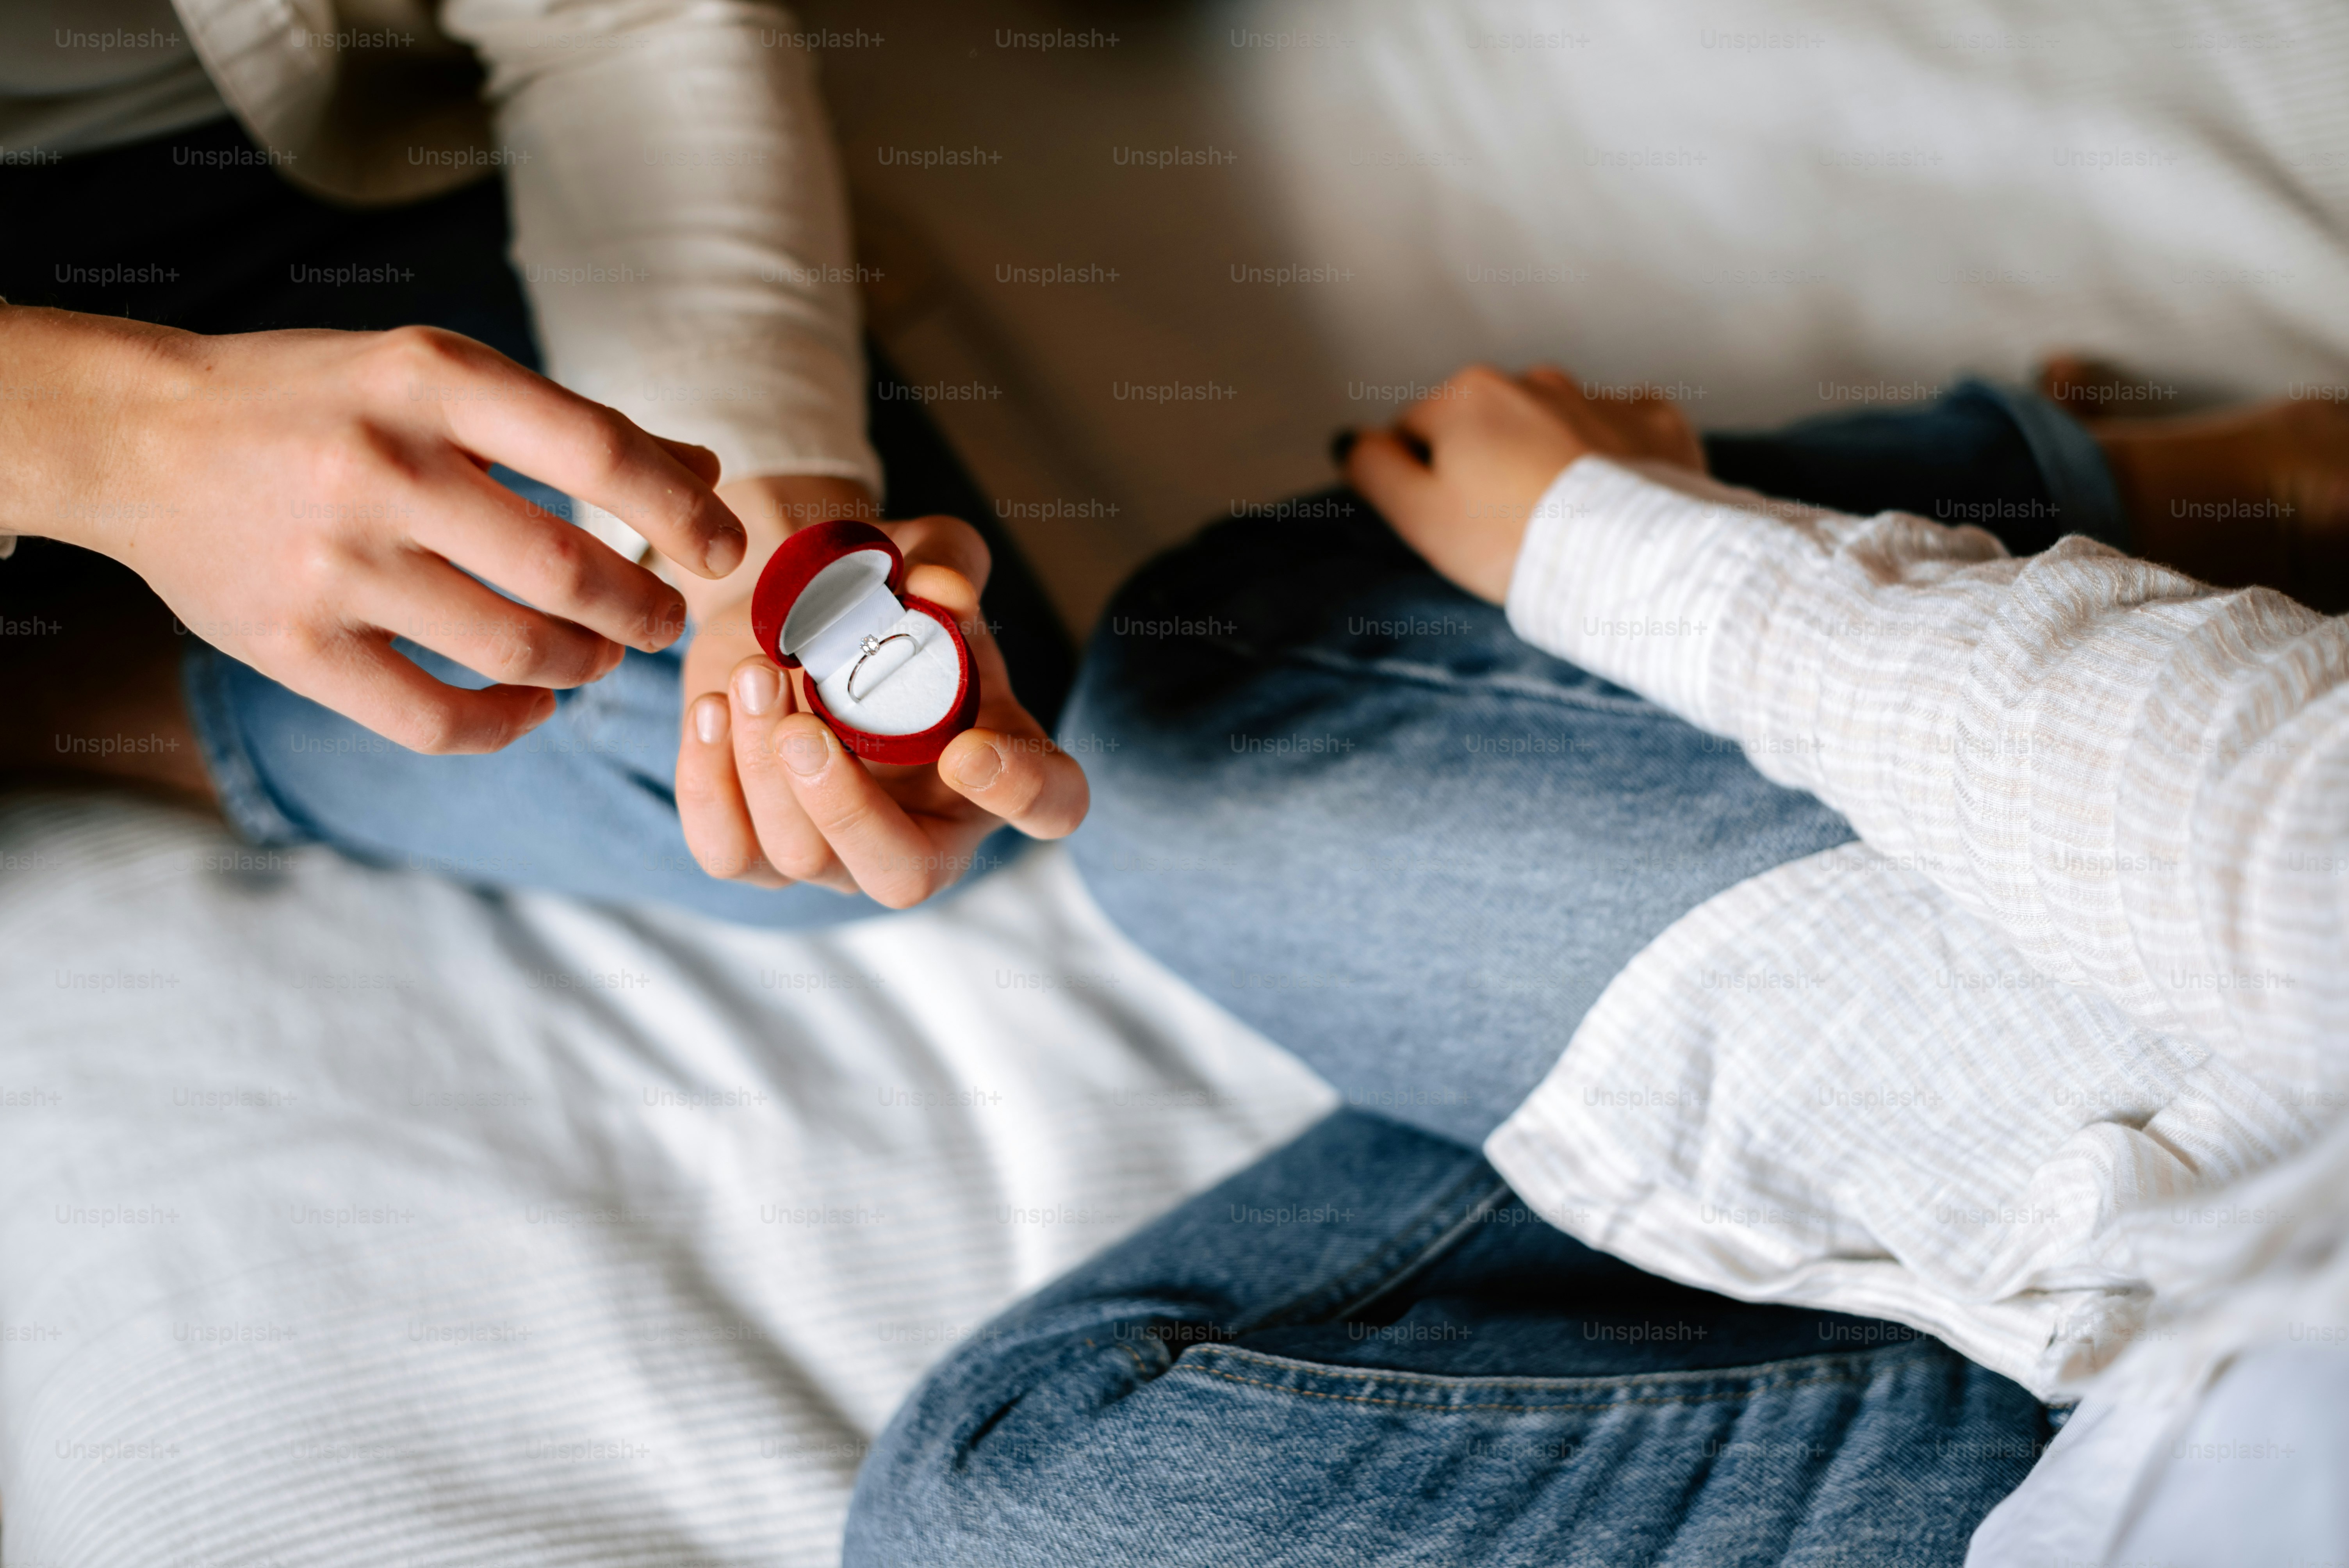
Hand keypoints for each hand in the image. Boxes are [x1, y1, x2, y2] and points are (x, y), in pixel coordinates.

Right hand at [0, 307, 747, 751]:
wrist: (139, 436)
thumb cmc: (322, 404)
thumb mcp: (440, 379)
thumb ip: (574, 429)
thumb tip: (703, 472)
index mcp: (430, 379)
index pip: (599, 451)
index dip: (682, 511)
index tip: (724, 549)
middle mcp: (383, 466)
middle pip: (568, 570)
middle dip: (645, 611)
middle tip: (665, 621)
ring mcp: (333, 563)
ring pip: (515, 649)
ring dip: (587, 665)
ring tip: (603, 655)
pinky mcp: (291, 644)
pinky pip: (436, 718)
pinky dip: (508, 720)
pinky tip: (534, 701)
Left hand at [672, 475, 1087, 908]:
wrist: (791, 613)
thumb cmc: (882, 599)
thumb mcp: (924, 561)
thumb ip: (945, 566)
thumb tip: (940, 590)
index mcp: (1002, 762)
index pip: (1048, 805)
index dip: (1018, 794)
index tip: (967, 751)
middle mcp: (929, 830)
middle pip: (904, 875)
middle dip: (845, 808)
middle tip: (801, 730)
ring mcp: (841, 855)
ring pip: (802, 857)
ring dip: (762, 766)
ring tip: (751, 674)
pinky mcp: (759, 849)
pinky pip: (729, 851)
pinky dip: (708, 781)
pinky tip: (711, 708)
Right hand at [1340, 364, 1703, 601]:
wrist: (1629, 559)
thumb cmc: (1516, 542)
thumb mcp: (1419, 515)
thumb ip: (1375, 470)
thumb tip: (1350, 440)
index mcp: (1468, 396)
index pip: (1418, 432)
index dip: (1426, 481)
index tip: (1453, 522)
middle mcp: (1535, 380)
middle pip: (1490, 426)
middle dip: (1491, 466)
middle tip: (1505, 529)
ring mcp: (1600, 398)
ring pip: (1557, 428)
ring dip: (1551, 462)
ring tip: (1562, 523)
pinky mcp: (1656, 423)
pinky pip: (1624, 436)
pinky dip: (1614, 463)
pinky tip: (1611, 504)